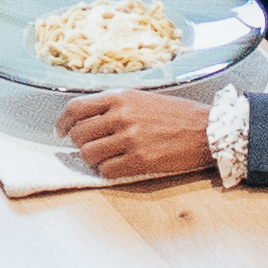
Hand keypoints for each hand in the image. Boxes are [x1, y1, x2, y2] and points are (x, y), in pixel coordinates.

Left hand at [56, 90, 212, 180]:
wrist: (206, 130)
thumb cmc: (175, 114)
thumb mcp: (140, 98)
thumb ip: (112, 105)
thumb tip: (84, 119)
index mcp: (119, 96)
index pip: (75, 108)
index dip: (63, 123)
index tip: (61, 132)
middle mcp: (121, 116)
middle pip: (78, 134)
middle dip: (79, 144)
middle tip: (89, 147)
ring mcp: (130, 139)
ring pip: (88, 154)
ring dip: (92, 159)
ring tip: (105, 157)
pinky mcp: (140, 160)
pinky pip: (106, 170)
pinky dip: (107, 171)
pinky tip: (118, 166)